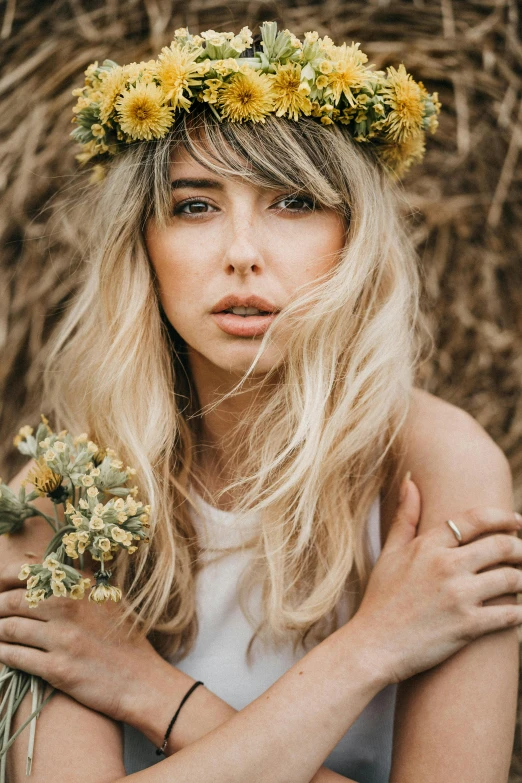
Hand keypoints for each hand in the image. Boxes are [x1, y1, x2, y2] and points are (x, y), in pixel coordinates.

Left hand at [0, 561, 162, 722]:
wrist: (141, 680)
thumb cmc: (125, 638)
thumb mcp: (108, 599)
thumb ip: (78, 584)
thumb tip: (44, 573)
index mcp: (81, 586)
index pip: (29, 573)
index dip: (4, 579)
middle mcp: (70, 607)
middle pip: (13, 601)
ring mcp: (63, 638)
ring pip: (10, 629)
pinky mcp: (58, 668)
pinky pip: (16, 657)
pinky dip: (2, 653)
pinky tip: (0, 652)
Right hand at [351, 476, 521, 683]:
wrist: (373, 646)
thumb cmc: (380, 599)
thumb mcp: (389, 553)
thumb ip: (404, 516)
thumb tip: (410, 481)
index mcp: (429, 546)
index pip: (476, 520)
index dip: (503, 518)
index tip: (517, 521)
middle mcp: (446, 566)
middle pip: (501, 546)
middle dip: (520, 549)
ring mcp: (459, 596)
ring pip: (511, 579)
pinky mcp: (468, 626)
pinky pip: (509, 615)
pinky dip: (520, 613)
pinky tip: (520, 613)